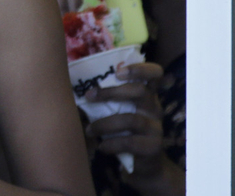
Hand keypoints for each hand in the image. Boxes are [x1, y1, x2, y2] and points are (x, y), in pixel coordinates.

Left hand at [85, 62, 182, 193]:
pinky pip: (130, 142)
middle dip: (111, 92)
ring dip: (105, 124)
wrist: (141, 166)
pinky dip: (112, 143)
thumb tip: (77, 86)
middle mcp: (155, 108)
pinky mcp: (153, 147)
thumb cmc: (123, 132)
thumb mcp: (119, 111)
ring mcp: (156, 127)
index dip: (140, 68)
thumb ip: (108, 98)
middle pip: (140, 91)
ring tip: (89, 130)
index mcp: (147, 94)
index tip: (118, 71)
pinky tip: (101, 147)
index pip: (154, 73)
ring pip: (131, 119)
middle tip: (89, 96)